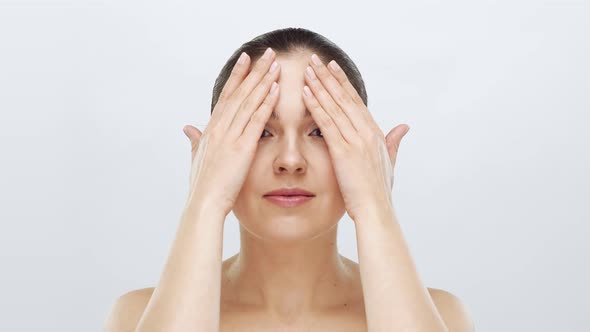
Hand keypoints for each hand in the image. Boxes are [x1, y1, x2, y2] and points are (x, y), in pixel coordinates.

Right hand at [182, 48, 280, 216]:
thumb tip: (188, 128)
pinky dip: (266, 103)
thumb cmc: (202, 186)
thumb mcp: (196, 158)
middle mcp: (220, 128)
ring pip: (249, 101)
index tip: (246, 60)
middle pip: (239, 92)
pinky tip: (276, 89)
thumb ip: (195, 141)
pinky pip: (256, 120)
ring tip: (276, 64)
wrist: (203, 204)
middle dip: (254, 71)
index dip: (237, 77)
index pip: (226, 96)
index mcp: (211, 130)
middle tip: (267, 53)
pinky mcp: (242, 147)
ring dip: (264, 81)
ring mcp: (230, 136)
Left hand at [302, 54, 409, 220]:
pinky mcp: (344, 151)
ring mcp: (356, 140)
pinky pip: (327, 123)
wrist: (376, 212)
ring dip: (320, 85)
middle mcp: (367, 132)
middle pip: (345, 98)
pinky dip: (316, 106)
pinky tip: (306, 93)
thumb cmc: (379, 193)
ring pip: (335, 105)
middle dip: (330, 77)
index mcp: (375, 134)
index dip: (343, 83)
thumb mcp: (390, 163)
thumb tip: (403, 127)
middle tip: (316, 60)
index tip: (333, 68)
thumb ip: (394, 143)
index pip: (356, 102)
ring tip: (308, 69)